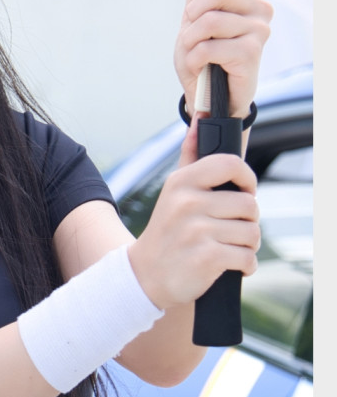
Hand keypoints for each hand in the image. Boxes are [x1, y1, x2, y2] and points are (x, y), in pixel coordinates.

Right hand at [127, 125, 259, 309]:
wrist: (145, 276)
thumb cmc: (166, 232)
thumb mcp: (172, 191)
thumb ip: (189, 157)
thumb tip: (199, 120)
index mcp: (182, 183)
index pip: (230, 164)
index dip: (247, 178)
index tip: (245, 192)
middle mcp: (188, 203)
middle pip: (249, 205)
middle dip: (248, 222)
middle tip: (232, 230)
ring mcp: (197, 231)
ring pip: (252, 233)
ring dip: (248, 246)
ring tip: (229, 248)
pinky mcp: (206, 258)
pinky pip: (247, 258)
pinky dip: (245, 266)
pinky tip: (231, 266)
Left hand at [175, 0, 271, 118]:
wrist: (208, 97)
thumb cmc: (202, 55)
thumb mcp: (192, 16)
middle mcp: (258, 9)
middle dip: (192, 13)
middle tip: (192, 33)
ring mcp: (259, 30)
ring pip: (208, 20)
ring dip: (189, 40)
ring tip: (194, 53)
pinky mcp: (251, 53)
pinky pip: (207, 46)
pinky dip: (193, 58)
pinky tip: (201, 67)